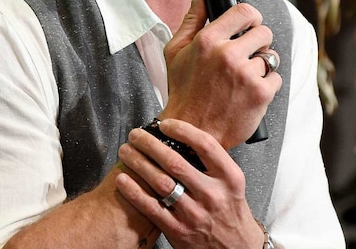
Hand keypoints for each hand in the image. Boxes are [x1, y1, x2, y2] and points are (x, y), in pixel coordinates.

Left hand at [116, 119, 264, 248]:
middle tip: (136, 134)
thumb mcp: (232, 184)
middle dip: (150, 144)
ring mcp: (195, 214)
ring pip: (160, 182)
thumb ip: (213, 163)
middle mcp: (213, 194)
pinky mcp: (179, 231)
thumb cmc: (231, 212)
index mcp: (229, 178)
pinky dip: (134, 191)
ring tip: (126, 151)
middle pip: (175, 161)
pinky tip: (123, 179)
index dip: (182, 130)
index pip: (205, 145)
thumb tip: (183, 136)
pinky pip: (151, 207)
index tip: (165, 124)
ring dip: (138, 163)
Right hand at [162, 0, 282, 148]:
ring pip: (269, 57)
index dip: (250, 17)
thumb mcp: (176, 51)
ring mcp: (247, 75)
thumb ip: (192, 18)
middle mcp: (228, 55)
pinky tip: (249, 93)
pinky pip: (276, 78)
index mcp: (208, 40)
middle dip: (257, 42)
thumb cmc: (182, 90)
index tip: (248, 25)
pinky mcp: (261, 94)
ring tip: (242, 79)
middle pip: (263, 31)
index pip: (245, 11)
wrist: (190, 132)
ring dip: (260, 66)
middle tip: (246, 55)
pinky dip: (266, 85)